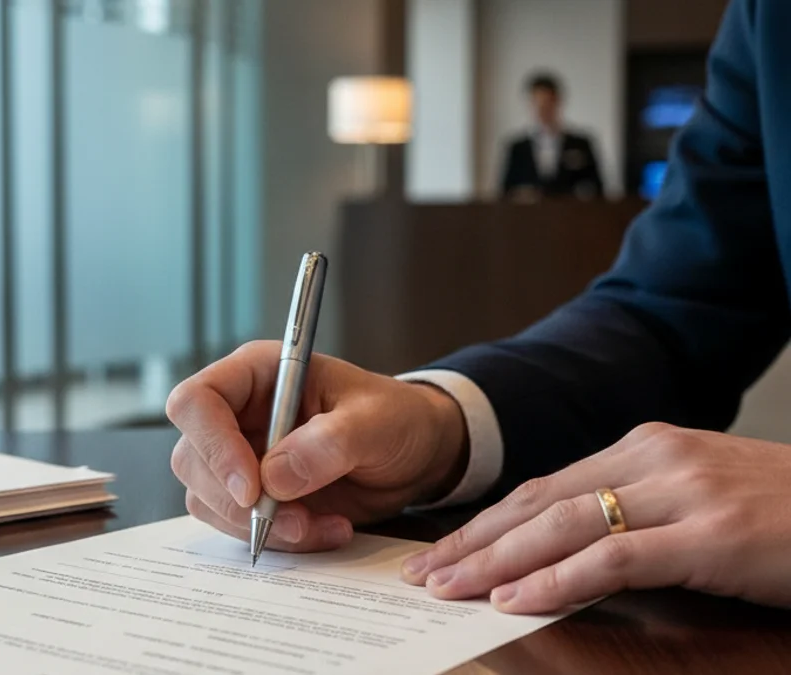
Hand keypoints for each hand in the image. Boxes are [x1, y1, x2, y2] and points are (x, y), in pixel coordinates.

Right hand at [165, 341, 468, 552]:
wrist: (414, 456)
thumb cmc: (396, 418)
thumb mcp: (377, 421)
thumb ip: (330, 442)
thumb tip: (274, 477)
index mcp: (257, 374)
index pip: (197, 401)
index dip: (212, 445)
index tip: (251, 488)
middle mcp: (237, 413)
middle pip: (192, 458)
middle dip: (237, 501)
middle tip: (296, 520)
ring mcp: (240, 456)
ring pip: (207, 499)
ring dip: (259, 526)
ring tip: (320, 525)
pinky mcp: (252, 495)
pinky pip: (237, 526)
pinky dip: (278, 539)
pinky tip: (324, 529)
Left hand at [401, 423, 790, 613]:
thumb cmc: (781, 512)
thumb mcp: (698, 496)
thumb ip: (635, 506)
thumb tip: (563, 542)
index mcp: (645, 446)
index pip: (544, 485)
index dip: (487, 520)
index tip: (442, 548)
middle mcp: (655, 457)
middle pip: (540, 502)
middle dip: (474, 540)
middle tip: (424, 573)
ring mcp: (683, 491)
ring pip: (564, 525)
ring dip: (497, 560)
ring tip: (451, 588)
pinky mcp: (711, 534)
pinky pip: (615, 558)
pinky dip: (558, 580)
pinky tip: (516, 600)